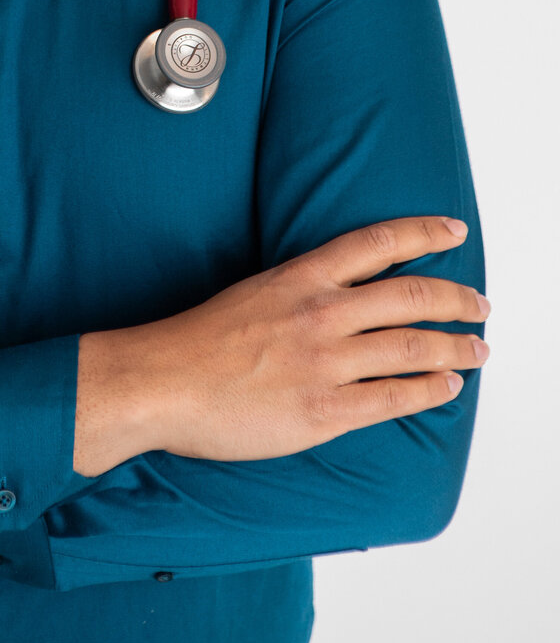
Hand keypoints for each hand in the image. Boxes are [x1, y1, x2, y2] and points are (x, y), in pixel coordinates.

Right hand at [75, 215, 489, 476]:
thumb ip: (299, 292)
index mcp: (300, 277)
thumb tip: (338, 298)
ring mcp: (325, 363)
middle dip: (457, 300)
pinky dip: (428, 391)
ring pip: (412, 348)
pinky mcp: (323, 410)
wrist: (162, 382)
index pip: (377, 242)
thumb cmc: (197, 342)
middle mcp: (321, 314)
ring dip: (456, 348)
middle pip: (412, 297)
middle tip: (480, 304)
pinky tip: (445, 386)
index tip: (454, 232)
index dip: (423, 233)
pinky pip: (392, 398)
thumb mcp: (253, 292)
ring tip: (478, 349)